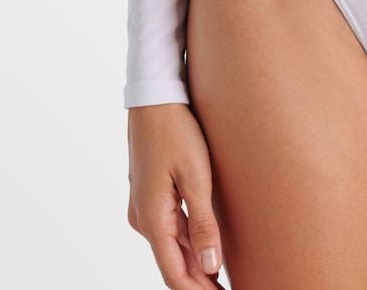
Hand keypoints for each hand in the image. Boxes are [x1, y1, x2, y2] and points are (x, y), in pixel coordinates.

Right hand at [127, 103, 223, 288]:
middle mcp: (143, 219)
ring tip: (222, 278)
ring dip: (195, 265)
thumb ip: (203, 224)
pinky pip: (168, 229)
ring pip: (171, 247)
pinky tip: (206, 249)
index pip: (176, 274)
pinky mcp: (150, 195)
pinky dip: (187, 244)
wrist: (155, 96)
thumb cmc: (177, 130)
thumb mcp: (197, 176)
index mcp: (153, 219)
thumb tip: (211, 268)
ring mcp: (144, 207)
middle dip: (200, 282)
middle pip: (173, 264)